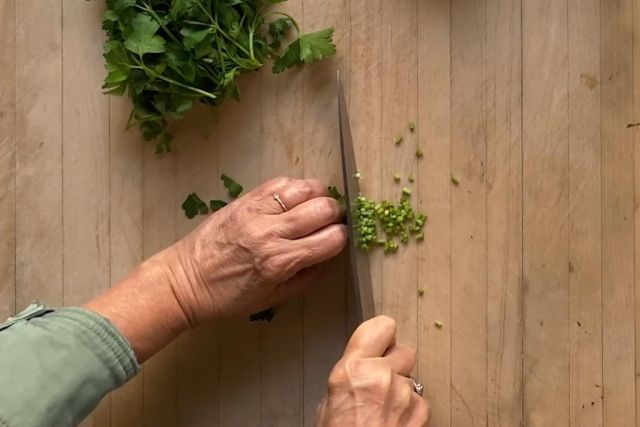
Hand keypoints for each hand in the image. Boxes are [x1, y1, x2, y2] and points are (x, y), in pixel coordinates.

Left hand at [169, 177, 346, 325]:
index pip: (332, 240)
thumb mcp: (273, 299)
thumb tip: (330, 256)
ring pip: (306, 188)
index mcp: (280, 262)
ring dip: (318, 197)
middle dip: (336, 215)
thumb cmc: (228, 297)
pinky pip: (281, 182)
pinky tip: (294, 199)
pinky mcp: (245, 198)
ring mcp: (257, 211)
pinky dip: (296, 188)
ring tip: (315, 207)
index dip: (341, 239)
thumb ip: (307, 277)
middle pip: (324, 208)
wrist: (185, 281)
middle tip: (331, 223)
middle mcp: (271, 232)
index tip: (338, 240)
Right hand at [315, 316, 428, 426]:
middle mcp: (380, 375)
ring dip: (402, 388)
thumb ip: (350, 376)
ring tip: (385, 409)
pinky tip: (395, 421)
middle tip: (382, 380)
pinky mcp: (420, 412)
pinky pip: (420, 399)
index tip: (380, 343)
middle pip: (404, 350)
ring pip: (412, 377)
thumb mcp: (329, 401)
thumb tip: (361, 368)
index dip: (382, 336)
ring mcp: (404, 393)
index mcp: (352, 368)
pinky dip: (411, 408)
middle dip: (395, 363)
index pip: (381, 327)